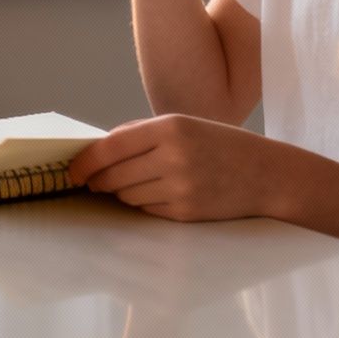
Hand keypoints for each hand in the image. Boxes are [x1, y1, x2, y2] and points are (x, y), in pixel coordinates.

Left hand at [66, 114, 293, 221]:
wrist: (266, 174)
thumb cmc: (220, 145)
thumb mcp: (185, 125)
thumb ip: (141, 132)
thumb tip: (98, 147)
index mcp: (171, 127)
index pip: (111, 147)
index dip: (86, 161)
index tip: (72, 170)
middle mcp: (174, 157)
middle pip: (114, 176)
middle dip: (99, 181)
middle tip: (94, 181)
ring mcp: (180, 187)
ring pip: (127, 196)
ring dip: (122, 192)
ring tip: (139, 183)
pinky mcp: (185, 212)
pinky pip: (146, 210)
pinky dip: (144, 204)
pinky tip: (160, 194)